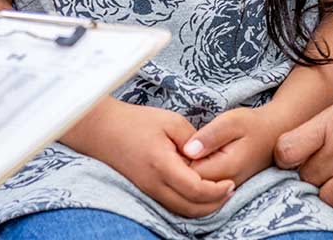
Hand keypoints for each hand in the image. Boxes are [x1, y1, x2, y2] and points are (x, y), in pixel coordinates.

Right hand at [65, 100, 233, 217]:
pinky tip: (198, 193)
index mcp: (162, 164)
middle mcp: (154, 184)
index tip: (230, 182)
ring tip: (218, 194)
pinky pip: (171, 206)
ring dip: (203, 208)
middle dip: (215, 204)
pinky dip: (188, 205)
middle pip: (191, 208)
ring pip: (181, 211)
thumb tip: (207, 157)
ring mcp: (148, 190)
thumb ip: (193, 140)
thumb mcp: (170, 121)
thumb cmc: (135, 121)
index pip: (196, 189)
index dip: (217, 190)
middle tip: (230, 191)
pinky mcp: (145, 190)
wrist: (101, 130)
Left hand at [181, 103, 286, 188]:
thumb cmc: (252, 124)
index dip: (177, 161)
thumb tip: (188, 150)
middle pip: (190, 185)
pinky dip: (194, 175)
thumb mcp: (231, 121)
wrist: (275, 134)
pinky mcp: (226, 188)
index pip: (188, 175)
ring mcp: (227, 189)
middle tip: (177, 147)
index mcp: (226, 168)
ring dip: (186, 172)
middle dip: (179, 168)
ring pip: (195, 188)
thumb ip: (209, 136)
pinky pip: (203, 187)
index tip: (175, 144)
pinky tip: (194, 159)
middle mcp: (226, 184)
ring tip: (186, 152)